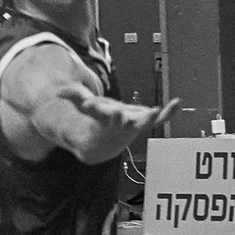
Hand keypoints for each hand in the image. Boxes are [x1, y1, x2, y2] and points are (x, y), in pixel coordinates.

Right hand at [60, 85, 179, 145]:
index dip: (91, 107)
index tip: (86, 103)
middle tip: (118, 113)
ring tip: (155, 110)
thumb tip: (58, 91)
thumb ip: (73, 96)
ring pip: (142, 123)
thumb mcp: (83, 106)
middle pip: (120, 122)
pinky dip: (169, 112)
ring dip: (149, 118)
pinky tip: (177, 103)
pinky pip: (159, 120)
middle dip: (119, 118)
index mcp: (103, 119)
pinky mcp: (144, 123)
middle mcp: (119, 124)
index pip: (97, 113)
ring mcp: (134, 125)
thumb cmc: (95, 120)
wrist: (105, 143)